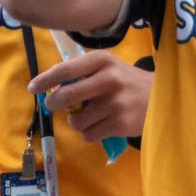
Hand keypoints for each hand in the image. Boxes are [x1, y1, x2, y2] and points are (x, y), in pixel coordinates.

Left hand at [28, 51, 152, 140]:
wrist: (161, 99)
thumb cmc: (127, 82)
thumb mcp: (109, 68)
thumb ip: (84, 74)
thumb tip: (51, 88)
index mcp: (103, 60)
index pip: (66, 69)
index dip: (46, 79)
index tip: (33, 88)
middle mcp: (108, 78)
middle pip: (66, 96)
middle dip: (54, 104)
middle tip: (54, 105)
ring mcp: (114, 102)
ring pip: (76, 120)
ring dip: (77, 122)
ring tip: (91, 116)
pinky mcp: (119, 123)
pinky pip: (89, 134)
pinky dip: (90, 133)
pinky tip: (103, 125)